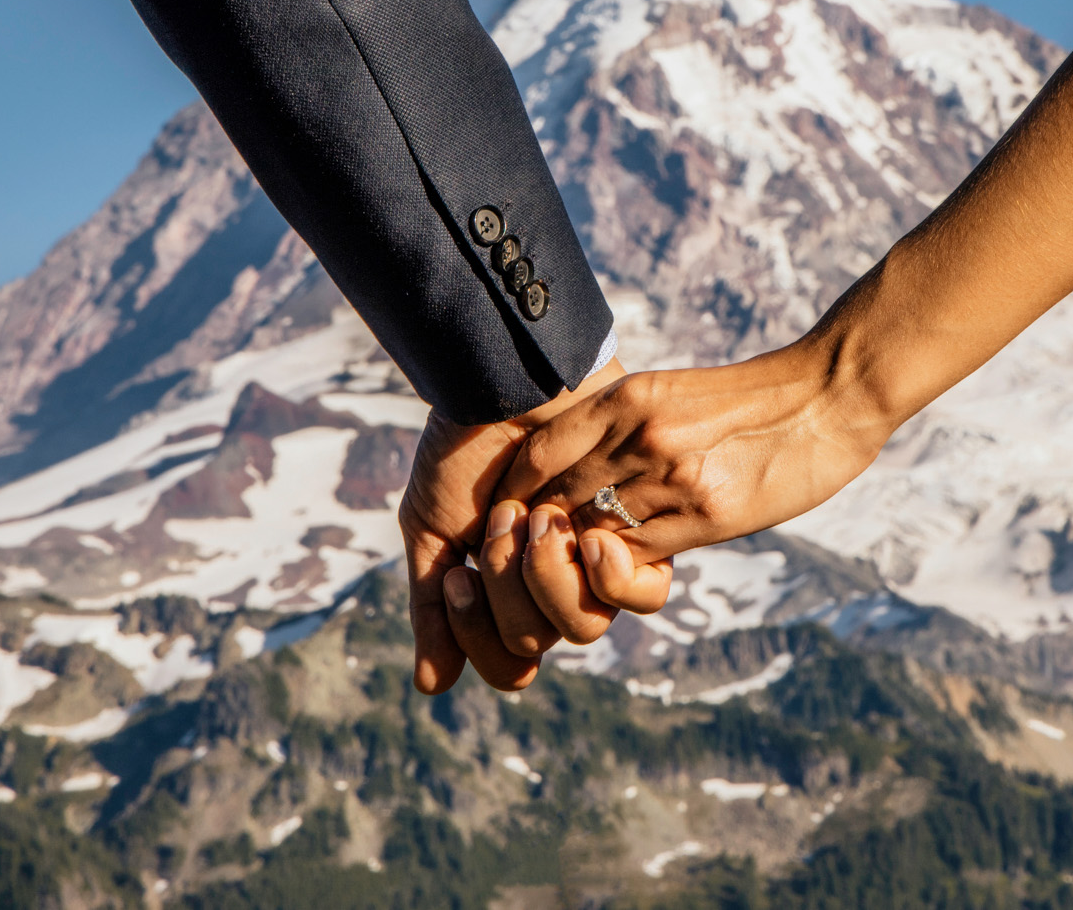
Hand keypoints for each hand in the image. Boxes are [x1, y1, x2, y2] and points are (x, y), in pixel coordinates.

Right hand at [399, 356, 626, 693]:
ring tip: (537, 512)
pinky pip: (640, 595)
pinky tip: (583, 532)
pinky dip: (604, 573)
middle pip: (535, 642)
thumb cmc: (467, 448)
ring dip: (545, 572)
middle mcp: (556, 587)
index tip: (456, 575)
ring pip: (583, 627)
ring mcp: (597, 563)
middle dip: (505, 583)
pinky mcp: (641, 534)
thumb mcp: (433, 529)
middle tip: (502, 520)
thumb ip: (433, 606)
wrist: (506, 385)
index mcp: (509, 592)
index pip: (507, 663)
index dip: (475, 633)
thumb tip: (431, 688)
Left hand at [494, 340, 898, 627]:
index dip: (514, 492)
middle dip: (536, 533)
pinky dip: (621, 568)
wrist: (827, 396)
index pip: (539, 454)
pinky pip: (641, 557)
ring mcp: (674, 478)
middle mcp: (641, 436)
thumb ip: (621, 425)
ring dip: (577, 557)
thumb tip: (574, 470)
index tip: (512, 512)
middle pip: (555, 500)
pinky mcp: (708, 517)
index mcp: (628, 397)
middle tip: (528, 552)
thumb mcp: (672, 392)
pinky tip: (621, 566)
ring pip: (593, 536)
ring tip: (572, 564)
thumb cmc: (749, 397)